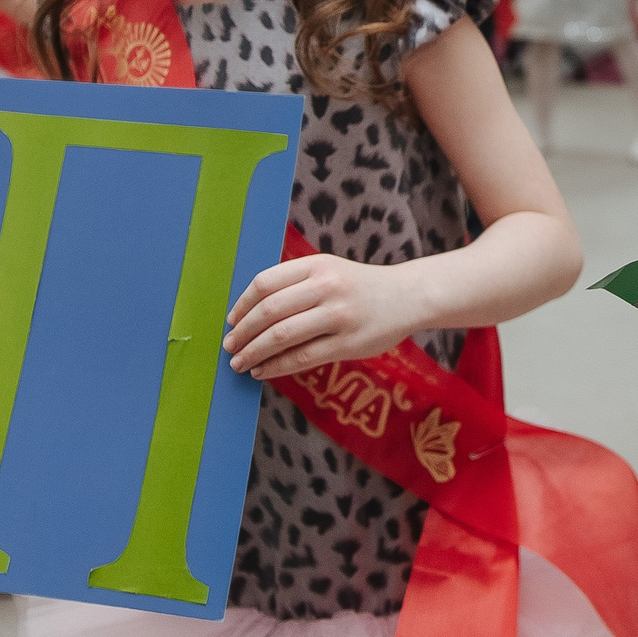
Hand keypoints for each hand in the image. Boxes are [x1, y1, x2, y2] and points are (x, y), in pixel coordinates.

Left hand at [223, 253, 424, 378]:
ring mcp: (338, 315)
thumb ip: (295, 283)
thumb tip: (249, 313)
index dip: (242, 305)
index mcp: (317, 265)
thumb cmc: (360, 286)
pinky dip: (276, 366)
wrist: (408, 296)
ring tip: (240, 363)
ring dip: (254, 352)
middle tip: (229, 347)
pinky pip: (302, 357)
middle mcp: (326, 287)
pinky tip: (263, 371)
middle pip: (270, 311)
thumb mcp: (329, 270)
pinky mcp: (348, 343)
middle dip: (243, 332)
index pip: (265, 283)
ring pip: (282, 336)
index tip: (231, 321)